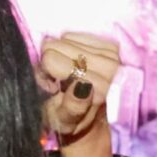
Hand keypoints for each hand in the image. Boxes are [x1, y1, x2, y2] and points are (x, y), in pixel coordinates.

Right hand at [38, 32, 120, 156]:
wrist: (94, 121)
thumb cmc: (72, 123)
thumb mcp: (64, 122)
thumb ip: (71, 106)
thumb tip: (82, 86)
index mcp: (97, 90)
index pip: (50, 59)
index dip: (44, 72)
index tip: (52, 87)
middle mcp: (109, 70)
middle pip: (56, 45)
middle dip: (52, 61)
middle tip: (59, 80)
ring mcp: (112, 55)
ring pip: (65, 38)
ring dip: (62, 54)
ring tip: (68, 73)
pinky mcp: (111, 46)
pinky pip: (76, 34)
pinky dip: (71, 46)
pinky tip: (75, 62)